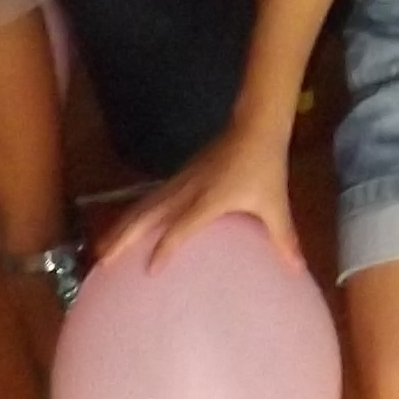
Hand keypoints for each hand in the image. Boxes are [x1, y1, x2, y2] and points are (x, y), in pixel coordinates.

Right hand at [117, 117, 301, 269]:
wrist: (255, 127)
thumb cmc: (265, 167)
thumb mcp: (276, 204)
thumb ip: (283, 237)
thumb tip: (297, 269)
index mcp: (209, 200)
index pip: (180, 228)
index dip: (165, 248)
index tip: (149, 271)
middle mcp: (187, 192)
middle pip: (147, 216)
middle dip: (123, 238)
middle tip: (101, 261)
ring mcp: (180, 182)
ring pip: (143, 206)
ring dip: (122, 227)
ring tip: (102, 249)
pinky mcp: (179, 176)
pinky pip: (150, 198)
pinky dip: (134, 213)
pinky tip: (126, 226)